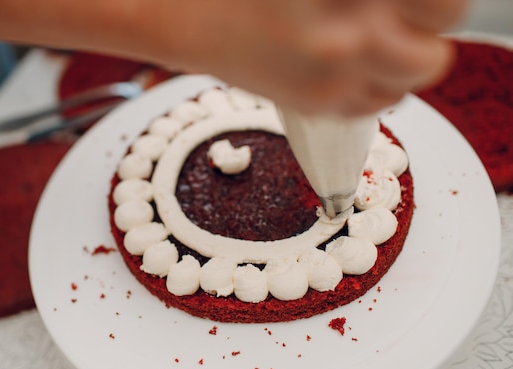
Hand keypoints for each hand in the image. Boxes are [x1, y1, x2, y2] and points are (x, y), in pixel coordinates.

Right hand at [160, 0, 467, 115]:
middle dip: (423, 37)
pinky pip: (366, 106)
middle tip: (402, 19)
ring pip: (400, 89)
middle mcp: (344, 46)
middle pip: (427, 59)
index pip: (438, 9)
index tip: (413, 5)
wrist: (184, 15)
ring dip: (399, 65)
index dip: (430, 7)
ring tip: (374, 40)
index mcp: (348, 5)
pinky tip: (346, 59)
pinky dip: (369, 86)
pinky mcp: (308, 105)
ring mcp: (326, 83)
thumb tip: (401, 8)